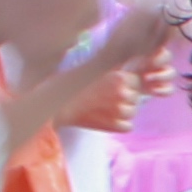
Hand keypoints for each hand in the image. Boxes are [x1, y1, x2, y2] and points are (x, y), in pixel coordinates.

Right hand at [29, 30, 147, 138]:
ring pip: (132, 112)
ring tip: (104, 110)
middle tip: (107, 101)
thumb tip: (124, 65)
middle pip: (135, 98)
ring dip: (122, 113)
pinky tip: (106, 120)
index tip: (115, 88)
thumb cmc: (69, 85)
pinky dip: (119, 125)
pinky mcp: (113, 126)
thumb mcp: (91, 69)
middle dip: (125, 100)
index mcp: (118, 76)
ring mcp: (119, 110)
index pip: (136, 81)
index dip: (127, 85)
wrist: (54, 106)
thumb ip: (109, 68)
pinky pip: (128, 127)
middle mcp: (122, 92)